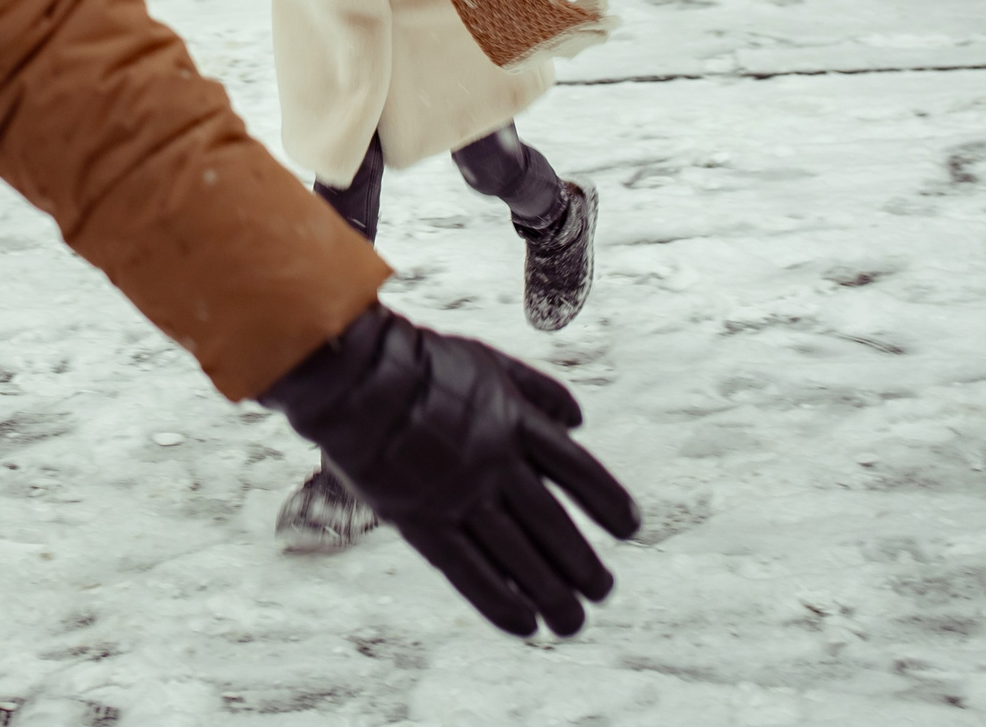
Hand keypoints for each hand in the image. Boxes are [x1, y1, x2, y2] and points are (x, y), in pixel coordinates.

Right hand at [261, 305, 639, 635]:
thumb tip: (578, 420)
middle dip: (582, 564)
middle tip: (602, 590)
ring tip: (573, 621)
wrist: (355, 378)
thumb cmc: (420, 364)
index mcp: (515, 422)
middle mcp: (496, 464)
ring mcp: (459, 496)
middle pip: (551, 525)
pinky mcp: (423, 522)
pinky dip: (499, 602)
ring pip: (517, 557)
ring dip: (551, 594)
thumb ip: (536, 389)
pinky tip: (524, 625)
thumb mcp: (488, 360)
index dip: (609, 502)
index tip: (630, 529)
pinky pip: (469, 571)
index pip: (578, 470)